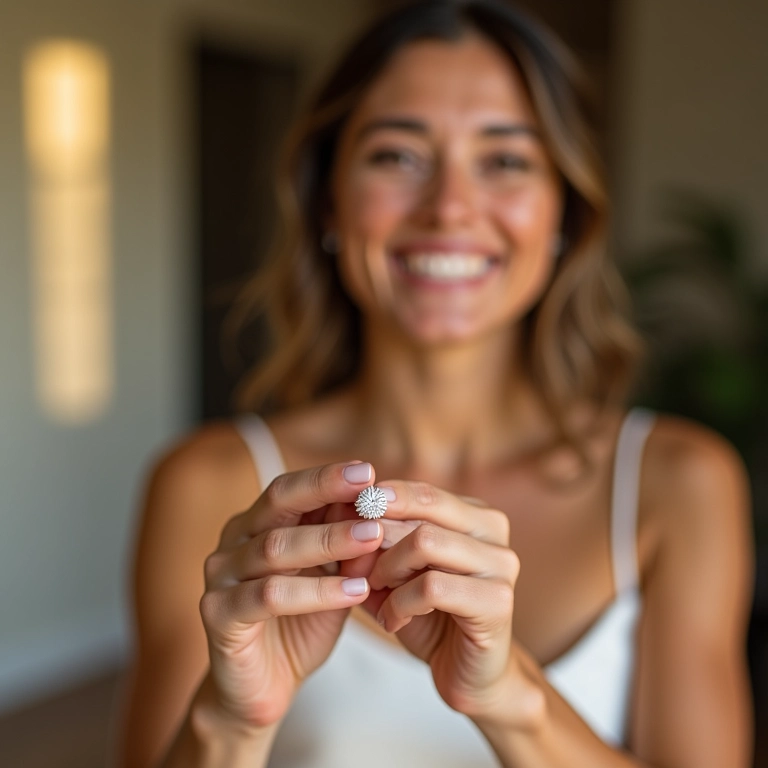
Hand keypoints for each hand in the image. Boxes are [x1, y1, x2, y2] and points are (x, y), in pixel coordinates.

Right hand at [198, 461, 383, 728]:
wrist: (262, 688)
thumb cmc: (300, 624)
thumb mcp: (331, 579)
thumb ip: (347, 549)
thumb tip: (379, 512)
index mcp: (256, 525)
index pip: (289, 489)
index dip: (326, 478)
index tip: (368, 471)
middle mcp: (233, 542)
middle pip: (277, 505)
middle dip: (325, 492)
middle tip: (369, 492)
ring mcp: (221, 577)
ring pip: (275, 549)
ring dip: (329, 541)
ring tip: (375, 538)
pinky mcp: (218, 615)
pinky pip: (270, 596)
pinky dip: (316, 592)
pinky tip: (355, 591)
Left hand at [344, 481, 538, 725]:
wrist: (470, 674)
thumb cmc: (432, 617)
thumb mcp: (398, 571)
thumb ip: (376, 542)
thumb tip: (341, 511)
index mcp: (476, 515)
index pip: (422, 492)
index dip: (380, 501)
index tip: (346, 518)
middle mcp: (494, 532)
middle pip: (424, 507)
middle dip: (378, 534)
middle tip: (355, 566)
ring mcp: (502, 565)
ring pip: (426, 541)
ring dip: (387, 569)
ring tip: (375, 592)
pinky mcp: (497, 602)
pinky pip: (431, 586)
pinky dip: (399, 603)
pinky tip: (392, 620)